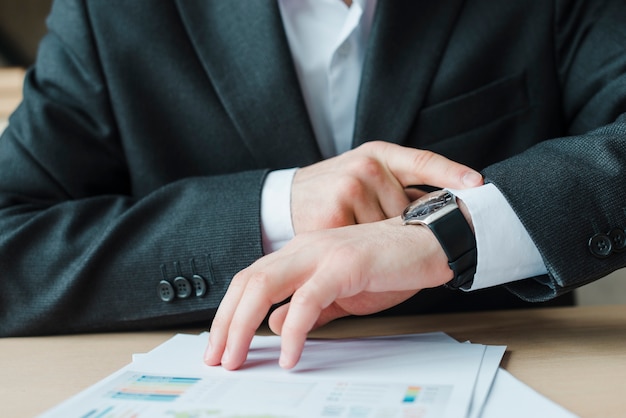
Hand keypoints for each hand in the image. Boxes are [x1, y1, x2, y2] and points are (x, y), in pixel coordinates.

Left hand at [204, 217, 452, 369]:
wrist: (430, 242)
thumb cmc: (389, 266)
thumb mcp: (340, 293)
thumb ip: (308, 308)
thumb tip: (276, 325)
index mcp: (300, 253)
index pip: (250, 281)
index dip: (229, 313)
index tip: (220, 346)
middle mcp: (304, 249)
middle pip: (247, 283)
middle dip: (225, 323)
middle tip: (217, 358)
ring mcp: (322, 253)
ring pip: (264, 286)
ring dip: (243, 326)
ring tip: (237, 359)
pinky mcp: (344, 264)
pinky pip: (307, 299)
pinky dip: (292, 330)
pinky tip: (289, 354)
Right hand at [290, 141, 482, 232]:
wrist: (283, 202)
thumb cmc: (329, 192)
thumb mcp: (362, 172)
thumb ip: (395, 185)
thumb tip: (443, 202)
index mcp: (377, 154)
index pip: (423, 161)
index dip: (451, 173)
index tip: (478, 183)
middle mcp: (366, 167)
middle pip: (408, 208)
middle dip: (402, 224)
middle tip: (387, 230)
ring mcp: (350, 189)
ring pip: (389, 229)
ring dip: (380, 239)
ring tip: (356, 234)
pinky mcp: (335, 216)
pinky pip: (366, 243)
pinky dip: (364, 250)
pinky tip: (351, 245)